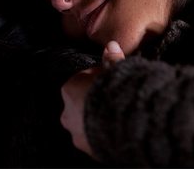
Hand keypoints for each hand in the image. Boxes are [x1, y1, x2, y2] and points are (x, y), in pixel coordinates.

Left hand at [60, 41, 124, 157]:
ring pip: (85, 121)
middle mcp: (67, 112)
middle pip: (82, 101)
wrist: (126, 128)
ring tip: (117, 115)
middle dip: (95, 99)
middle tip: (115, 97)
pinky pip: (93, 138)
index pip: (82, 79)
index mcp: (70, 89)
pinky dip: (101, 133)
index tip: (111, 79)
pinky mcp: (86, 148)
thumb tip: (110, 44)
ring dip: (97, 117)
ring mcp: (75, 132)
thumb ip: (112, 60)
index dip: (98, 78)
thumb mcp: (116, 73)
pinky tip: (116, 129)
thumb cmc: (118, 95)